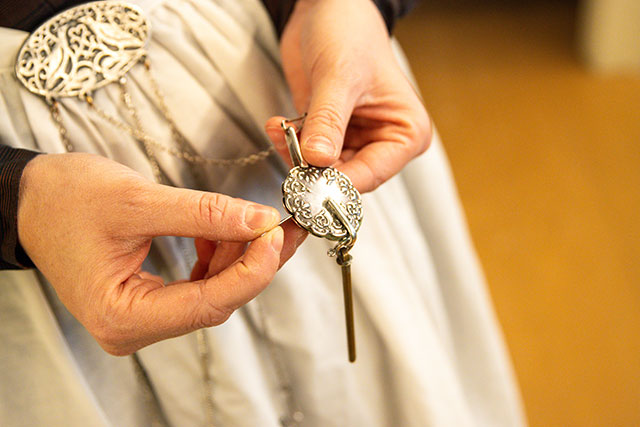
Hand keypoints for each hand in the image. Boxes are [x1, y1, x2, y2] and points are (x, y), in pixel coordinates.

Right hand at [17, 153, 300, 354]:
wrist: (32, 201)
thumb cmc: (64, 201)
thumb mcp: (137, 201)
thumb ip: (203, 214)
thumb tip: (258, 221)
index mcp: (122, 316)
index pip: (207, 303)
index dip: (252, 270)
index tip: (276, 235)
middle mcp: (134, 327)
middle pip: (216, 301)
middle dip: (254, 261)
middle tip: (283, 226)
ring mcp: (143, 316)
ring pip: (213, 292)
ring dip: (239, 256)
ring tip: (254, 221)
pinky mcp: (150, 299)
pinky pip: (200, 283)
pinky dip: (218, 256)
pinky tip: (222, 230)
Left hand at [266, 0, 430, 192]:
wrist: (327, 9)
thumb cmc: (351, 33)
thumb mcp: (340, 77)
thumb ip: (328, 121)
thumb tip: (318, 160)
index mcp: (405, 132)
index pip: (371, 175)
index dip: (338, 183)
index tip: (308, 184)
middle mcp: (383, 140)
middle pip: (346, 176)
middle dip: (313, 169)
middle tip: (289, 155)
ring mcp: (355, 138)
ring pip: (322, 169)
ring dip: (296, 155)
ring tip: (283, 131)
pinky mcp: (329, 132)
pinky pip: (307, 153)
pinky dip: (290, 144)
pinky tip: (280, 124)